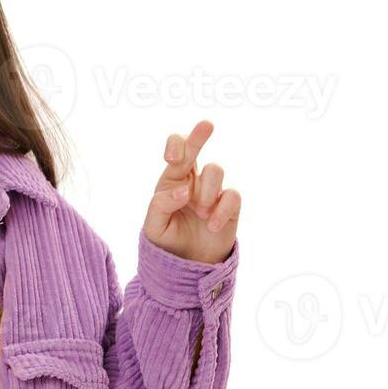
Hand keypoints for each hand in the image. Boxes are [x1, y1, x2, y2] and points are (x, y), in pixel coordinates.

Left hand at [142, 119, 240, 263]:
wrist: (189, 264)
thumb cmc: (168, 240)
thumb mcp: (154, 226)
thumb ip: (162, 205)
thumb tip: (184, 191)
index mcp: (172, 179)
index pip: (176, 152)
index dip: (176, 146)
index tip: (173, 157)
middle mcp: (193, 180)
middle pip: (196, 150)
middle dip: (199, 136)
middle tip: (206, 124)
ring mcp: (213, 190)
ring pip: (216, 171)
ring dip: (207, 191)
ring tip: (200, 213)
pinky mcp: (230, 205)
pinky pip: (232, 195)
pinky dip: (222, 210)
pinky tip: (212, 225)